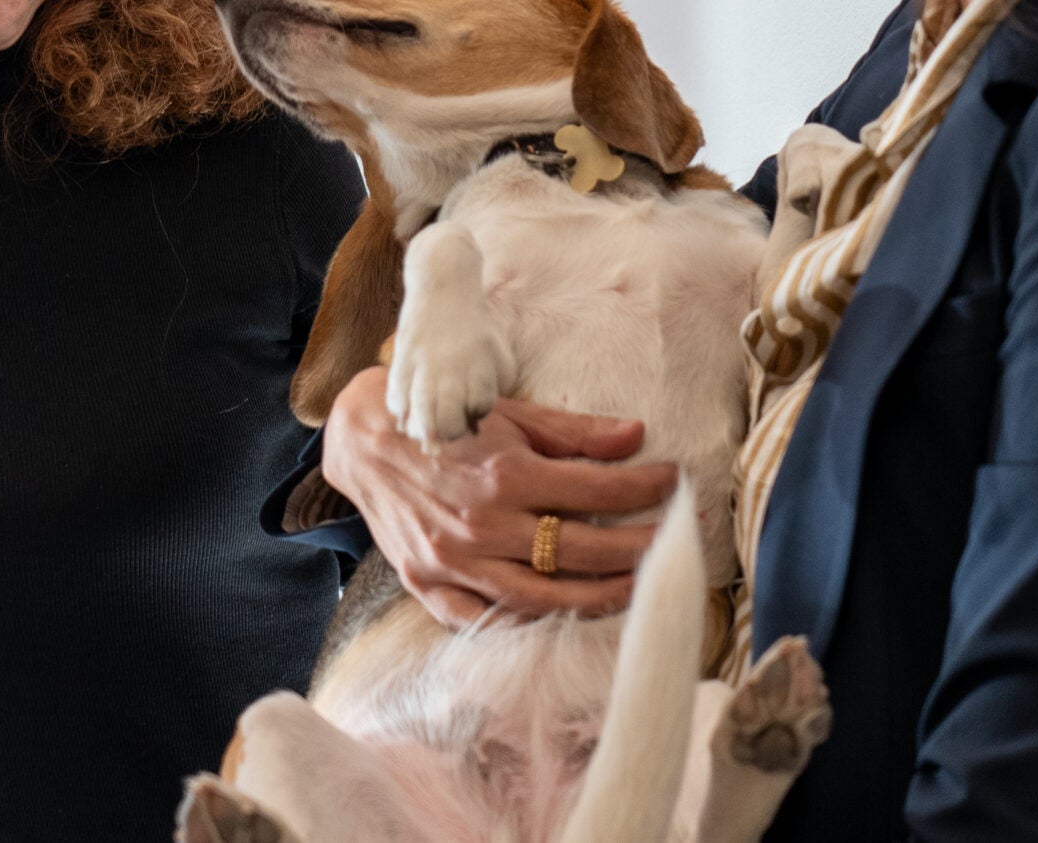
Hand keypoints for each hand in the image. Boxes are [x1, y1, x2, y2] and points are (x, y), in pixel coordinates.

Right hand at [321, 365, 678, 627]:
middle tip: (670, 543)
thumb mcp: (510, 413)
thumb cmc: (443, 423)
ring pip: (539, 598)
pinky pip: (483, 620)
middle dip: (635, 548)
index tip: (673, 483)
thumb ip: (573, 431)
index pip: (594, 489)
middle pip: (578, 550)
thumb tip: (636, 435)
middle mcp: (481, 523)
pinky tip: (560, 618)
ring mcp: (454, 561)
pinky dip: (524, 625)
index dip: (642, 488)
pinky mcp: (427, 584)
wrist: (363, 440)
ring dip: (596, 598)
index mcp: (504, 473)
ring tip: (635, 589)